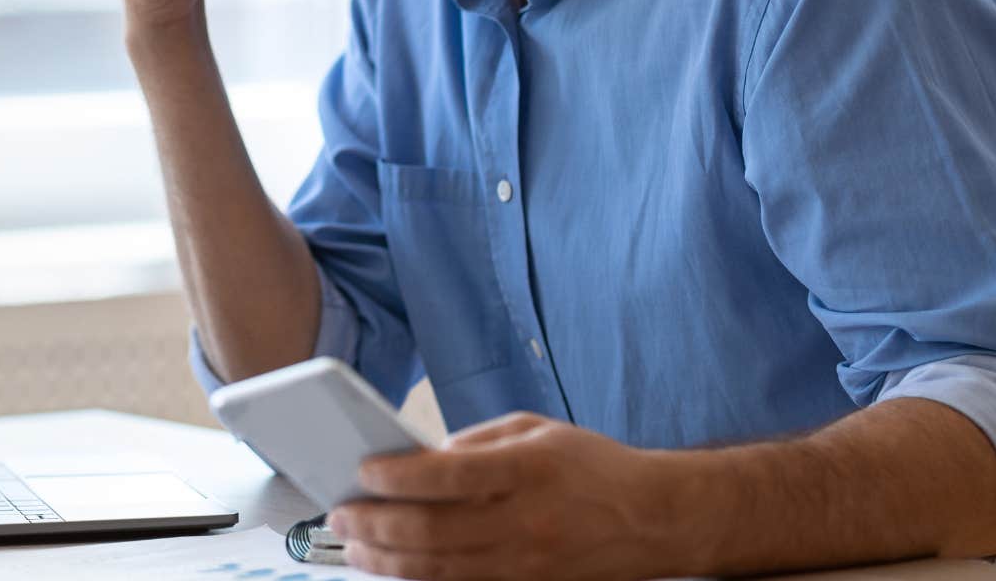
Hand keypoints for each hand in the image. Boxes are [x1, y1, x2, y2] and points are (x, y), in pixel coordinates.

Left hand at [327, 412, 673, 580]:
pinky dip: (421, 580)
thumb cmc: (592, 467)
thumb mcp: (536, 429)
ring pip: (438, 570)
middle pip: (431, 530)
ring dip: (386, 560)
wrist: (655, 519)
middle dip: (374, 524)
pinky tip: (395, 569)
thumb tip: (420, 459)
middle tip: (340, 514)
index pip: (446, 474)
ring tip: (354, 547)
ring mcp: (525, 563)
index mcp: (526, 468)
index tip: (361, 472)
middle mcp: (523, 520)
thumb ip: (476, 442)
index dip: (396, 476)